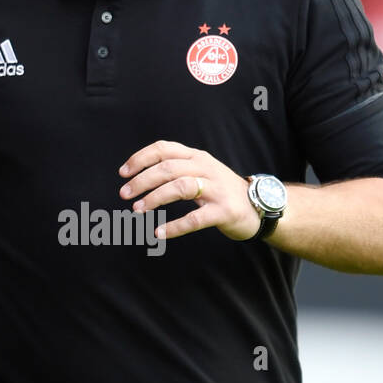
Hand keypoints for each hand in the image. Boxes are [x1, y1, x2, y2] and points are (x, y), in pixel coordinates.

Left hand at [118, 139, 259, 241]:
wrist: (259, 206)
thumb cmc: (223, 190)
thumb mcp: (202, 171)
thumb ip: (178, 168)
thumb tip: (141, 174)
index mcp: (197, 157)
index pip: (164, 149)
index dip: (140, 159)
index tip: (123, 173)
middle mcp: (206, 168)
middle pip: (167, 168)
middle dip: (142, 181)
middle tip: (124, 194)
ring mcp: (216, 189)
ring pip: (179, 188)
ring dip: (154, 198)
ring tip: (137, 210)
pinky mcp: (223, 211)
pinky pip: (195, 218)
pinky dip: (174, 226)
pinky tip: (159, 233)